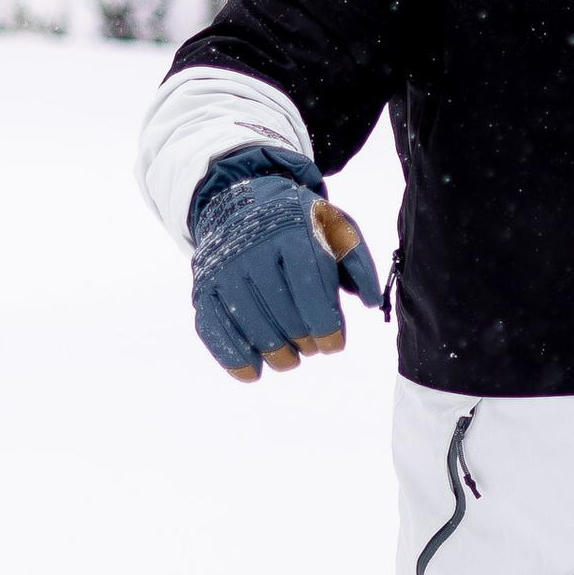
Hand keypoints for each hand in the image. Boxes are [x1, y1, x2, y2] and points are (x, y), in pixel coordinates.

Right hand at [188, 152, 382, 380]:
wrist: (241, 202)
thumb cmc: (298, 224)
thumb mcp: (335, 228)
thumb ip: (358, 263)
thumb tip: (369, 302)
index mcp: (291, 233)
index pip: (309, 287)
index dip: (324, 324)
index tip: (334, 345)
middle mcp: (253, 249)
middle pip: (281, 310)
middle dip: (302, 339)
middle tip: (313, 348)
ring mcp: (223, 269)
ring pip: (250, 322)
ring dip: (274, 351)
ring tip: (290, 359)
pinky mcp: (203, 287)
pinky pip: (213, 326)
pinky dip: (231, 355)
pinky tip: (252, 372)